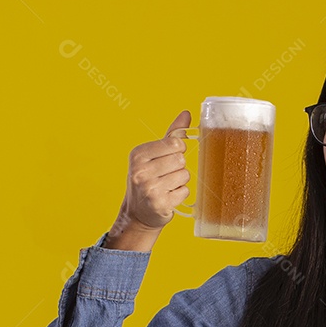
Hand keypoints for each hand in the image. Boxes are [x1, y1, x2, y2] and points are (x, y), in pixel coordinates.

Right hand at [114, 110, 192, 231]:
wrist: (138, 213)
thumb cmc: (149, 179)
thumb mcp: (154, 154)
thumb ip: (172, 134)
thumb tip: (187, 113)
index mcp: (138, 154)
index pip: (175, 143)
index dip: (177, 151)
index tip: (167, 159)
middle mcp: (141, 170)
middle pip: (181, 160)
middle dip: (178, 168)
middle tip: (165, 176)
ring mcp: (149, 188)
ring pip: (184, 175)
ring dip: (180, 182)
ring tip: (166, 186)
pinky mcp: (160, 203)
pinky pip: (185, 191)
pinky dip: (180, 194)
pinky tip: (168, 197)